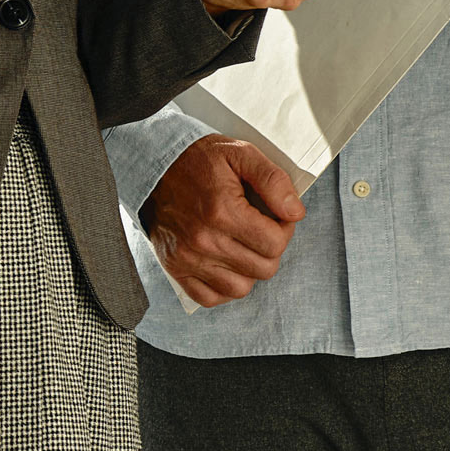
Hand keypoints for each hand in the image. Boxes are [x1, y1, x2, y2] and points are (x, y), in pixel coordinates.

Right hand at [142, 134, 305, 305]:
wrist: (154, 167)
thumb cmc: (199, 160)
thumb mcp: (240, 153)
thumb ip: (273, 180)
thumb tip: (295, 212)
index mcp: (222, 211)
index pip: (275, 243)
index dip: (284, 229)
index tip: (276, 217)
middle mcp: (204, 240)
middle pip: (263, 268)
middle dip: (270, 249)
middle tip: (261, 229)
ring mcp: (188, 258)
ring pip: (241, 288)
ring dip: (249, 269)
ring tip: (243, 246)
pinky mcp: (175, 268)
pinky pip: (211, 297)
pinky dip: (224, 287)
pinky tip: (226, 264)